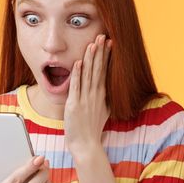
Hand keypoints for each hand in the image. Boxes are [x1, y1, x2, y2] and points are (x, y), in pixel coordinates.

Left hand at [64, 34, 111, 155]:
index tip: (108, 43)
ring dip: (90, 59)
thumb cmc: (92, 130)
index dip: (106, 56)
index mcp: (101, 95)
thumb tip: (105, 91)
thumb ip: (103, 99)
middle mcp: (95, 95)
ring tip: (93, 44)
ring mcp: (85, 99)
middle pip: (98, 69)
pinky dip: (77, 74)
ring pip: (88, 74)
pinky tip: (78, 63)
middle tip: (103, 36)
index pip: (104, 71)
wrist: (86, 145)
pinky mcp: (74, 105)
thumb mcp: (102, 112)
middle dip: (100, 52)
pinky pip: (76, 86)